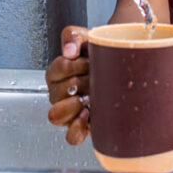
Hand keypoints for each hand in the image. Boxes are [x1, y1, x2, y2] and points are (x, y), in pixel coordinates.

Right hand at [45, 25, 90, 144]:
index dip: (76, 64)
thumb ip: (72, 36)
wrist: (116, 64)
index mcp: (56, 73)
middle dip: (81, 83)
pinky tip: (88, 116)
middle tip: (95, 78)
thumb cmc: (97, 53)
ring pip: (57, 116)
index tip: (90, 60)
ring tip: (89, 97)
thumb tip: (69, 51)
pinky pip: (71, 136)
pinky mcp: (81, 125)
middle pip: (59, 92)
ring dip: (73, 106)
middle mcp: (58, 93)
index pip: (59, 68)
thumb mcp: (84, 37)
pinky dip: (77, 128)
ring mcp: (67, 111)